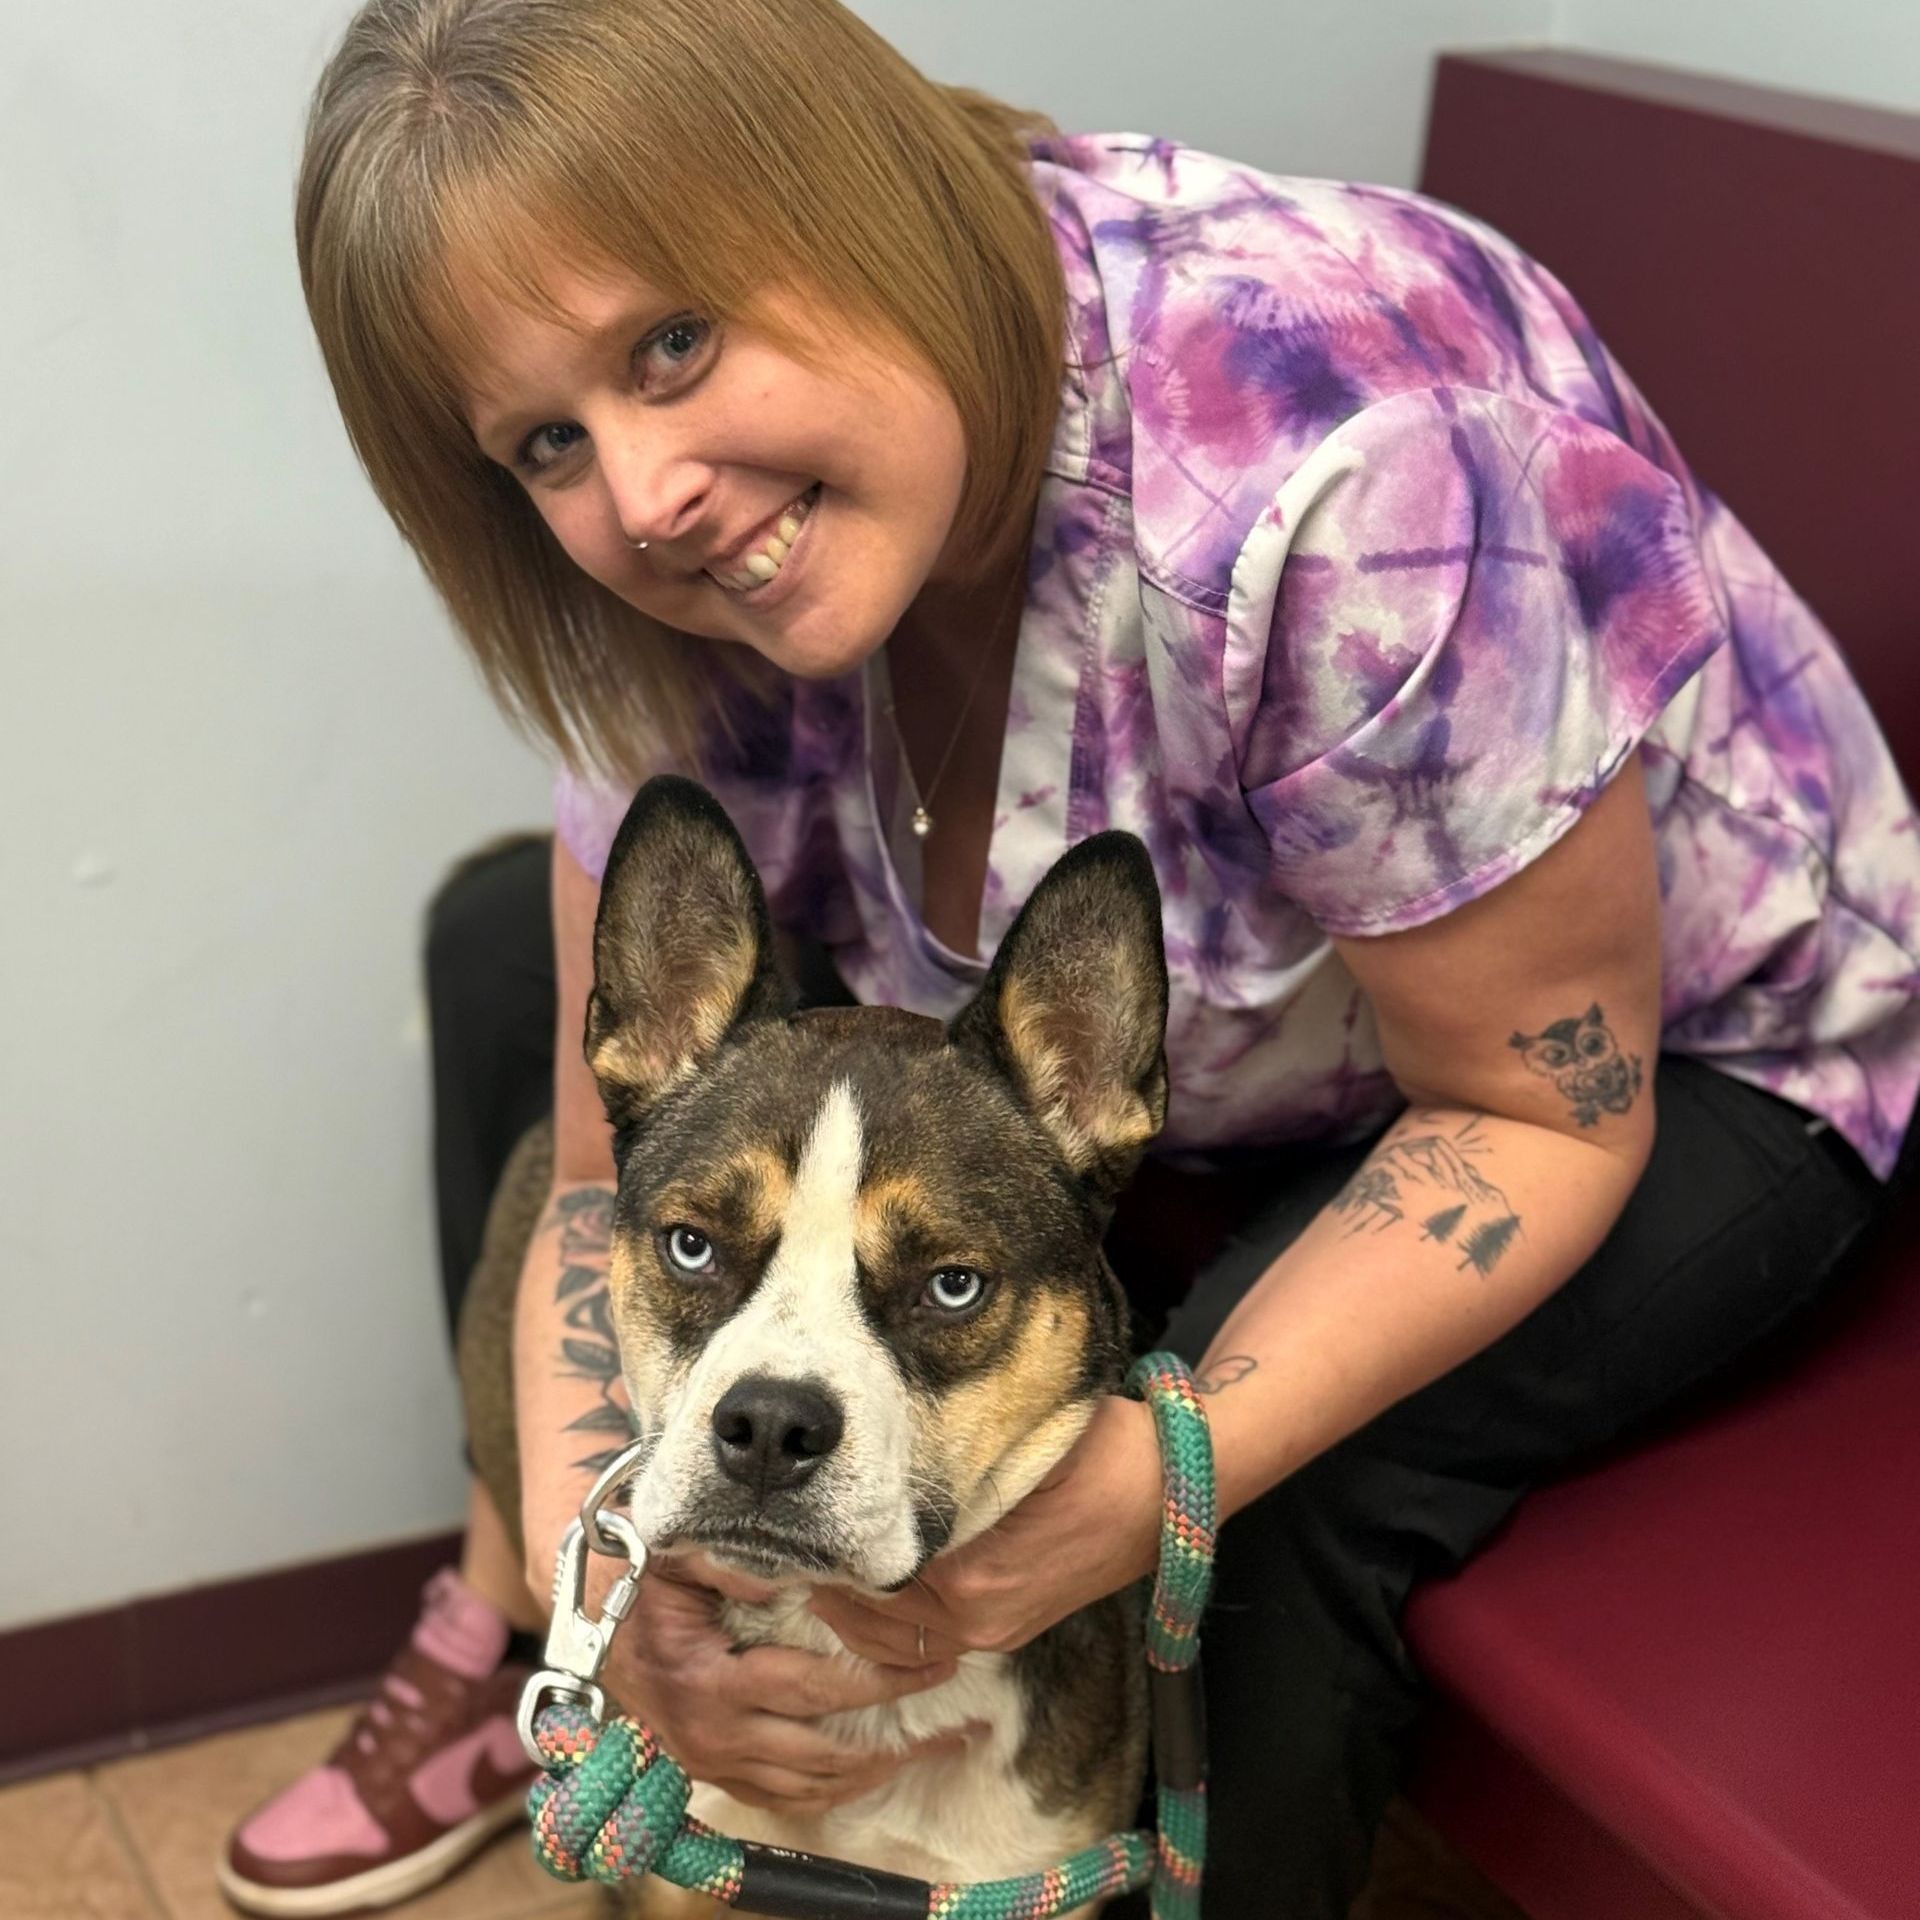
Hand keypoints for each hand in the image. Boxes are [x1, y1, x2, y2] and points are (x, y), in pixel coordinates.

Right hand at [522, 1532, 975, 1816]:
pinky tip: (877, 1770)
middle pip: (823, 1751)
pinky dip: (837, 1792)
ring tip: (934, 1748)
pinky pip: (788, 1801)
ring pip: (812, 1789)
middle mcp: (717, 1737)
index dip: (877, 1680)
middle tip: (954, 1714)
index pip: (812, 1689)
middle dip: (896, 1737)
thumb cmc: (648, 1595)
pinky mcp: (719, 1780)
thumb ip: (727, 1563)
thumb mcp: (677, 1562)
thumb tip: (783, 1570)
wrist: (602, 1645)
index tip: (931, 1662)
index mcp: (712, 1683)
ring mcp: (718, 1766)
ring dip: (877, 1773)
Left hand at [808, 1395, 1162, 1662]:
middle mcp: (979, 1618)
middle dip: (831, 1582)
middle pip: (870, 1620)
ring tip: (822, 1559)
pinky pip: (928, 1638)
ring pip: (894, 1639)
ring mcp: (996, 1630)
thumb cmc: (1100, 1452)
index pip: (868, 1579)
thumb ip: (947, 1464)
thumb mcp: (1016, 1444)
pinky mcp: (1010, 1629)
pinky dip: (891, 1619)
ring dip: (856, 1606)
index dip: (827, 1551)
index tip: (792, 1520)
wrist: (1173, 1491)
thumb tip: (873, 1454)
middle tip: (789, 1541)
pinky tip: (873, 1580)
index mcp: (972, 1578)